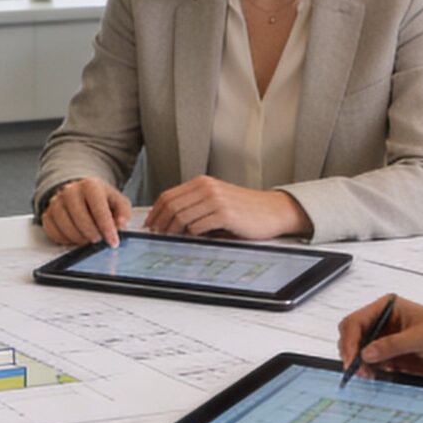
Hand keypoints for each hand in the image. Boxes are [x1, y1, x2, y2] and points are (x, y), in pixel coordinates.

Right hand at [42, 178, 132, 247]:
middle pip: (80, 218)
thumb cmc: (101, 199)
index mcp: (90, 185)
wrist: (80, 193)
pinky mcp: (47, 213)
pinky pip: (52, 231)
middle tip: (99, 240)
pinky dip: (64, 239)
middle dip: (92, 234)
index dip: (107, 228)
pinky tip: (74, 238)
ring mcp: (56, 202)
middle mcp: (70, 190)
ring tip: (88, 240)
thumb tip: (120, 226)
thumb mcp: (118, 202)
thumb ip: (123, 213)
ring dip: (79, 238)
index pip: (99, 208)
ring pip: (65, 226)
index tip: (113, 242)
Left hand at [143, 176, 305, 239]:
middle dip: (160, 223)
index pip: (168, 196)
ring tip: (174, 239)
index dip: (155, 212)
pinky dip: (192, 235)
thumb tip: (168, 221)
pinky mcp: (225, 215)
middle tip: (157, 235)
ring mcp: (216, 200)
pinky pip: (198, 227)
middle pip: (171, 206)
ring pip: (182, 217)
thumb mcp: (217, 199)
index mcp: (202, 183)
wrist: (272, 211)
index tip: (150, 224)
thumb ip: (195, 205)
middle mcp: (207, 188)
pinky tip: (194, 239)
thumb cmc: (245, 209)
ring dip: (174, 231)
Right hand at [336, 296, 422, 377]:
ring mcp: (387, 340)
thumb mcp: (421, 338)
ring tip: (369, 376)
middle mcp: (383, 321)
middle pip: (353, 335)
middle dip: (351, 352)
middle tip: (357, 370)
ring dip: (360, 364)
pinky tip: (377, 376)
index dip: (350, 340)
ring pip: (360, 351)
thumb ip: (392, 345)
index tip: (352, 358)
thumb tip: (366, 353)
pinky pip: (372, 364)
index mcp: (387, 307)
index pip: (356, 321)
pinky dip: (370, 371)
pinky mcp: (392, 356)